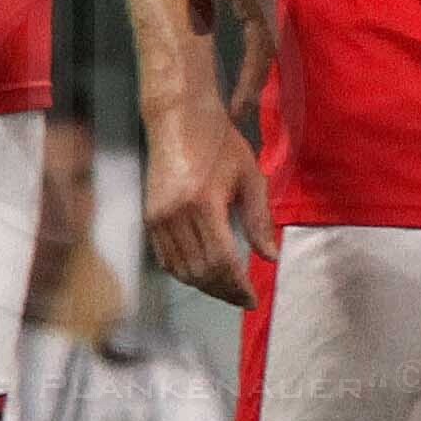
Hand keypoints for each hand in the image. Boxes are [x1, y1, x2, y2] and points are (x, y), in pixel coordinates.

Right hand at [138, 67, 272, 305]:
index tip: (253, 300)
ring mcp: (157, 218)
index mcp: (203, 204)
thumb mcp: (250, 177)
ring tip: (229, 290)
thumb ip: (259, 220)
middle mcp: (174, 215)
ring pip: (181, 269)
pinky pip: (167, 258)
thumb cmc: (221, 144)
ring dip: (206, 285)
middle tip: (245, 299)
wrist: (178, 120)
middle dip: (224, 291)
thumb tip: (271, 258)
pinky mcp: (149, 218)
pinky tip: (206, 274)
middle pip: (200, 271)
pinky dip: (186, 272)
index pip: (221, 260)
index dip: (238, 286)